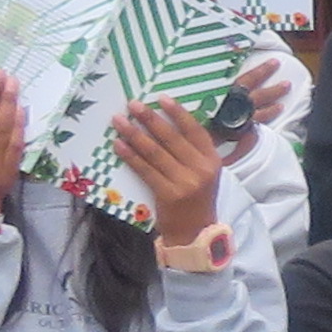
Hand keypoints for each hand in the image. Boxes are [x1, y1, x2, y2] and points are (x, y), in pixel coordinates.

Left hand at [110, 98, 223, 245]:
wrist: (195, 232)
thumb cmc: (196, 199)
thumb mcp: (204, 173)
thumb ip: (192, 152)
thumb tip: (165, 123)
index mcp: (212, 160)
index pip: (195, 130)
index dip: (178, 113)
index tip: (161, 98)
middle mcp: (201, 169)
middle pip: (172, 138)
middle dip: (150, 119)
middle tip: (133, 104)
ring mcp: (185, 182)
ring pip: (155, 152)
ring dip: (134, 134)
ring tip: (119, 121)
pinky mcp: (168, 194)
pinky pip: (145, 170)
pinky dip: (130, 156)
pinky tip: (118, 145)